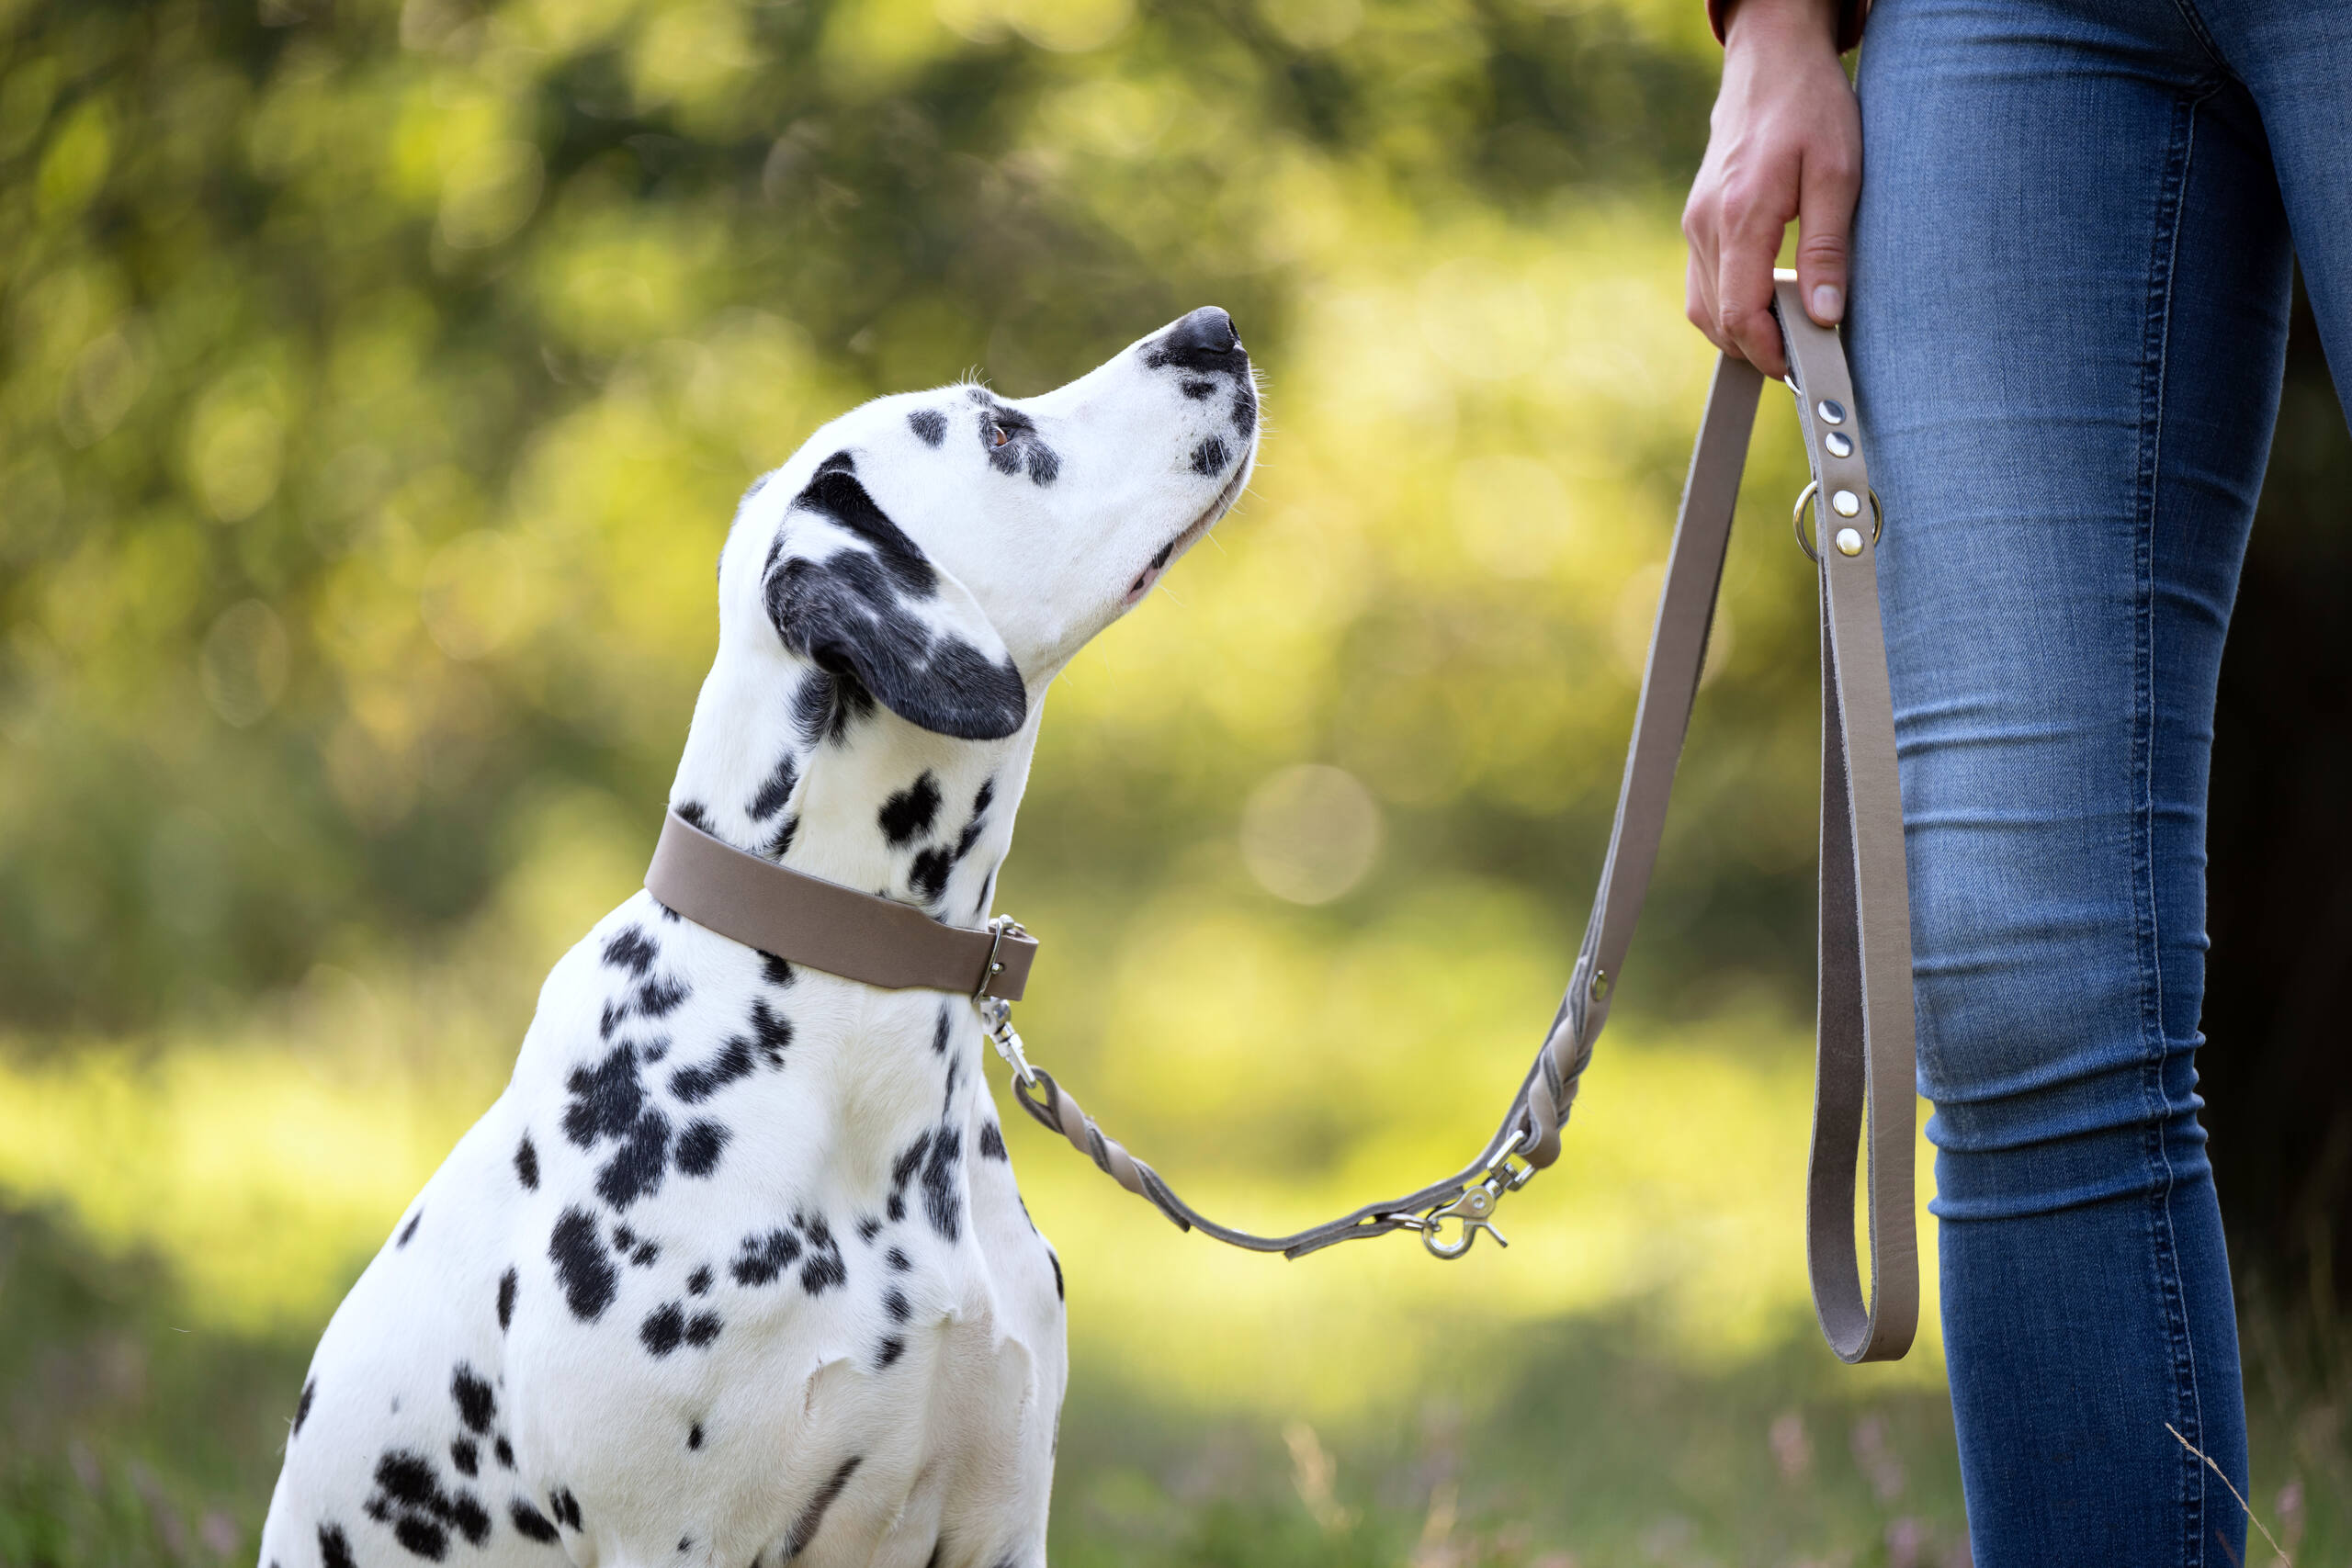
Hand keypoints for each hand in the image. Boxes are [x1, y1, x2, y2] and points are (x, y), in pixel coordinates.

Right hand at [1682, 0, 1860, 376]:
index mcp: (1742, 216)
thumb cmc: (1811, 109)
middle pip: (1717, 320)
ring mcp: (1695, 224)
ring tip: (1786, 336)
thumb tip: (1824, 314)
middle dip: (1756, 351)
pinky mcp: (1696, 221)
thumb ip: (1828, 249)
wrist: (1770, 62)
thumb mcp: (1840, 174)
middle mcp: (1706, 226)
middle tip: (1803, 359)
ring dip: (1740, 333)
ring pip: (1703, 309)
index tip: (1801, 370)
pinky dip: (1729, 307)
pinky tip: (1764, 303)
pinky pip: (1703, 285)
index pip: (1741, 313)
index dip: (1770, 353)